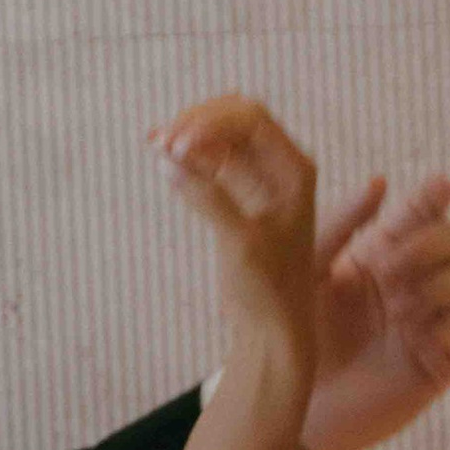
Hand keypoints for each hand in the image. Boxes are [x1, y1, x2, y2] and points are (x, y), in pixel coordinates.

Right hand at [152, 96, 322, 367]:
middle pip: (235, 119)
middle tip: (160, 143)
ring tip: (155, 143)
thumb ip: (206, 197)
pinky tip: (161, 153)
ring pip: (221, 137)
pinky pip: (213, 162)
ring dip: (189, 136)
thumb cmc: (267, 290)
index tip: (176, 146)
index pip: (251, 120)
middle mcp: (281, 168)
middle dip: (197, 124)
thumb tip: (166, 158)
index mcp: (295, 171)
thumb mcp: (239, 242)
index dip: (210, 123)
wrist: (272, 330)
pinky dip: (188, 155)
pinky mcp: (239, 198)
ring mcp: (260, 181)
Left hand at [297, 169, 449, 449]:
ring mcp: (432, 320)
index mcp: (383, 254)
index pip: (423, 213)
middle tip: (389, 270)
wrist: (294, 401)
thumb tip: (381, 181)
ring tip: (398, 308)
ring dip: (439, 284)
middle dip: (431, 244)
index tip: (437, 187)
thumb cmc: (294, 336)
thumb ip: (339, 224)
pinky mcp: (444, 359)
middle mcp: (414, 282)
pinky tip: (418, 332)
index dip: (435, 197)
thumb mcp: (306, 271)